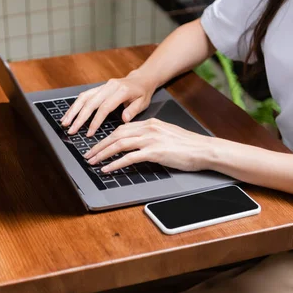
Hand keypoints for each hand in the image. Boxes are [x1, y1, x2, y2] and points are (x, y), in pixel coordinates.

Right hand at [61, 71, 156, 136]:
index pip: (104, 107)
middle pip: (90, 102)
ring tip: (65, 122)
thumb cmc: (142, 93)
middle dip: (79, 118)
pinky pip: (84, 95)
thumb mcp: (143, 102)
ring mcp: (102, 86)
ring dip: (73, 111)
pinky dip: (75, 105)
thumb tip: (124, 119)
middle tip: (71, 130)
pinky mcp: (98, 87)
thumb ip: (133, 110)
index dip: (95, 121)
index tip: (89, 133)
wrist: (141, 79)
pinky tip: (69, 114)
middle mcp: (109, 86)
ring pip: (84, 97)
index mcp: (121, 91)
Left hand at [84, 118, 218, 172]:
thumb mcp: (166, 136)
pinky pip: (129, 157)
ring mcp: (151, 140)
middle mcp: (148, 129)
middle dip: (100, 145)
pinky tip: (107, 169)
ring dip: (103, 153)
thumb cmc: (189, 146)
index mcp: (150, 123)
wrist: (204, 150)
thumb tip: (138, 146)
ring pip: (119, 144)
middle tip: (88, 154)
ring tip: (93, 162)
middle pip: (116, 135)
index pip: (122, 128)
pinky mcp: (155, 152)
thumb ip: (151, 137)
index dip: (107, 138)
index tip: (97, 145)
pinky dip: (115, 163)